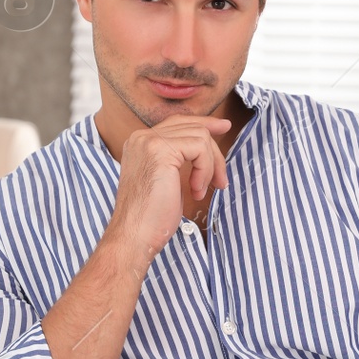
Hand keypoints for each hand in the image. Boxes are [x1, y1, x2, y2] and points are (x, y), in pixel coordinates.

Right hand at [106, 114, 231, 253]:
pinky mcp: (160, 149)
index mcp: (140, 143)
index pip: (178, 123)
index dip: (204, 124)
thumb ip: (179, 159)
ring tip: (199, 191)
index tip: (224, 127)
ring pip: (200, 136)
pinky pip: (199, 147)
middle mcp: (141, 137)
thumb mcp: (167, 180)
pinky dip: (205, 170)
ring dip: (209, 167)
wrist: (134, 236)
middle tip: (221, 180)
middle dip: (214, 152)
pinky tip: (195, 191)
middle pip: (192, 127)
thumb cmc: (151, 217)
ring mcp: (149, 141)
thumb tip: (206, 145)